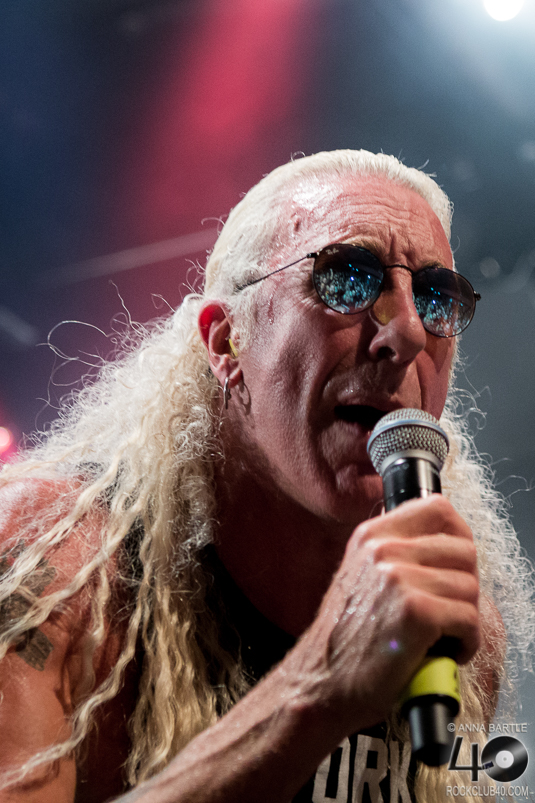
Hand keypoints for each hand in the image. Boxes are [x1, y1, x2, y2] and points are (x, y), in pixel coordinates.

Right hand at [286, 494, 479, 737]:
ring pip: (470, 588)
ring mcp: (399, 578)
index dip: (459, 535)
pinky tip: (443, 651)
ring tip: (440, 636)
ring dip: (465, 619)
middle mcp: (383, 550)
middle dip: (465, 585)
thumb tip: (443, 543)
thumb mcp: (360, 575)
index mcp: (371, 536)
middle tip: (447, 610)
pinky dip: (466, 642)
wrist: (322, 683)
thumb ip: (394, 552)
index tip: (457, 563)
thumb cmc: (346, 639)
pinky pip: (470, 619)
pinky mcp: (417, 613)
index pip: (438, 508)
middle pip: (464, 551)